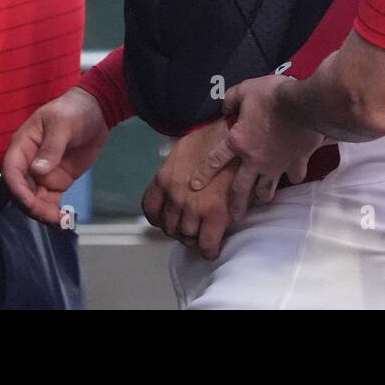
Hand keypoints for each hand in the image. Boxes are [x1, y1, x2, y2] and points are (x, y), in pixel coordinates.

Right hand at [3, 87, 108, 225]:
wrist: (97, 112)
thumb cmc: (74, 111)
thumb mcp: (63, 124)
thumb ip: (51, 147)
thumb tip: (37, 171)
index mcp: (23, 144)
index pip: (11, 169)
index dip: (16, 187)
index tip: (28, 201)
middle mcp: (28, 162)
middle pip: (21, 189)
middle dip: (31, 205)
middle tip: (49, 215)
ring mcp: (42, 174)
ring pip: (34, 199)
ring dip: (42, 213)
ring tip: (58, 220)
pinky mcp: (56, 182)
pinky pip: (49, 201)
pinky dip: (53, 212)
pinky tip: (63, 219)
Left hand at [142, 119, 239, 259]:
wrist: (234, 135)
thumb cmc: (212, 138)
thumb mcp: (181, 150)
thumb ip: (173, 172)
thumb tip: (173, 187)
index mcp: (164, 179)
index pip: (150, 209)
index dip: (159, 219)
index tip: (167, 220)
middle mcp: (174, 195)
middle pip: (169, 226)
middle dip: (178, 229)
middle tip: (189, 227)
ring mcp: (194, 206)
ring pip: (187, 236)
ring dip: (193, 238)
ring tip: (202, 234)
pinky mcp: (215, 213)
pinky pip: (207, 244)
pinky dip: (209, 249)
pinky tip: (212, 248)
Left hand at [190, 74, 323, 221]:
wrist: (304, 105)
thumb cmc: (272, 96)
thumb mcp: (245, 90)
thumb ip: (231, 99)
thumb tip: (225, 107)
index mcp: (239, 142)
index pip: (215, 160)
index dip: (203, 173)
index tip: (194, 185)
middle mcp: (255, 160)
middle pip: (241, 188)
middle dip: (235, 205)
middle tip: (233, 217)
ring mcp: (277, 164)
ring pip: (266, 189)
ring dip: (262, 197)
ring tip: (260, 201)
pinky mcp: (296, 162)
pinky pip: (294, 176)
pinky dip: (293, 177)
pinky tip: (293, 176)